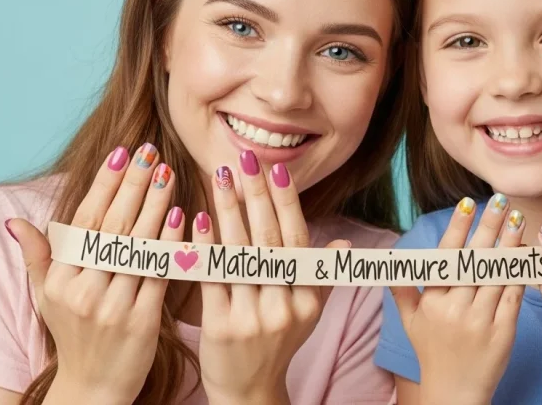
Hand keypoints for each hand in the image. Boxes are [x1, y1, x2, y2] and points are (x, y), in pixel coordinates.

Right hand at [7, 143, 183, 404]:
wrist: (93, 388)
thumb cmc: (73, 335)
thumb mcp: (46, 297)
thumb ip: (37, 257)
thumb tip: (15, 222)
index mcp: (62, 278)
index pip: (86, 221)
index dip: (104, 185)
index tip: (121, 153)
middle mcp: (84, 290)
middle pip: (113, 227)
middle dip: (133, 186)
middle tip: (150, 153)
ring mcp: (112, 306)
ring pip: (138, 247)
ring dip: (155, 207)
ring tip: (168, 174)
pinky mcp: (142, 321)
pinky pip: (159, 275)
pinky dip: (170, 245)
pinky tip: (183, 217)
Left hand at [194, 150, 345, 404]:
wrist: (249, 394)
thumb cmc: (276, 345)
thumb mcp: (306, 313)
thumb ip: (320, 276)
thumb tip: (345, 243)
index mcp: (307, 297)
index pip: (296, 239)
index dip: (286, 202)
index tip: (275, 169)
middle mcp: (285, 305)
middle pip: (269, 239)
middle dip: (256, 195)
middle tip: (244, 160)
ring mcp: (254, 317)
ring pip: (240, 253)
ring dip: (229, 210)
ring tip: (219, 176)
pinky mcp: (221, 326)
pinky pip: (213, 278)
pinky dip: (205, 246)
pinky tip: (196, 218)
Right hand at [390, 194, 526, 404]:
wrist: (454, 392)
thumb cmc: (432, 352)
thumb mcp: (410, 321)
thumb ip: (403, 287)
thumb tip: (392, 257)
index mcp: (432, 302)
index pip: (446, 257)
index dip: (458, 228)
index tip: (468, 203)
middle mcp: (455, 309)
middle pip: (474, 260)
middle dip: (489, 227)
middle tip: (502, 201)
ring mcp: (480, 321)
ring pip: (497, 274)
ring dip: (509, 244)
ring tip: (519, 219)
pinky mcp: (504, 333)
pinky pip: (514, 296)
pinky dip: (521, 273)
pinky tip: (528, 253)